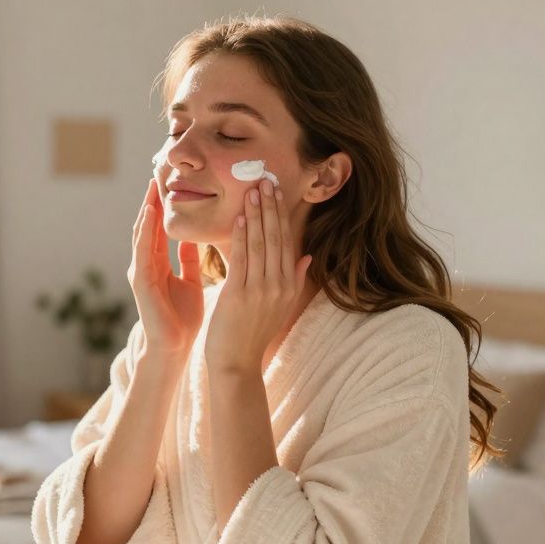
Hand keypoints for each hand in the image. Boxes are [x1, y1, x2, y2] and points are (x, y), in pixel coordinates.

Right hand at [127, 179, 203, 359]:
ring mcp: (140, 273)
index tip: (171, 183)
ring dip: (147, 210)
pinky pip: (142, 251)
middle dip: (153, 202)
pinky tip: (150, 215)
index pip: (160, 229)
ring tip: (152, 187)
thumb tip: (195, 238)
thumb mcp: (190, 282)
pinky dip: (146, 232)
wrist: (175, 348)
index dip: (165, 207)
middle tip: (158, 173)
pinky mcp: (140, 282)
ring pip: (142, 234)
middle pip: (148, 226)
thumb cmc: (183, 320)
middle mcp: (145, 265)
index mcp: (158, 265)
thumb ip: (190, 260)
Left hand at [205, 179, 312, 373]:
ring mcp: (261, 290)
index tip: (277, 192)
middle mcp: (279, 285)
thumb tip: (307, 256)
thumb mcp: (280, 306)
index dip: (282, 215)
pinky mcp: (240, 295)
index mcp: (289, 286)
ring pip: (261, 244)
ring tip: (253, 190)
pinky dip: (243, 237)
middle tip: (266, 180)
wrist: (237, 363)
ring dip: (257, 215)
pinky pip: (243, 260)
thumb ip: (294, 279)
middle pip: (276, 238)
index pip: (287, 242)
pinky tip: (241, 218)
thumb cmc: (252, 335)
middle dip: (271, 207)